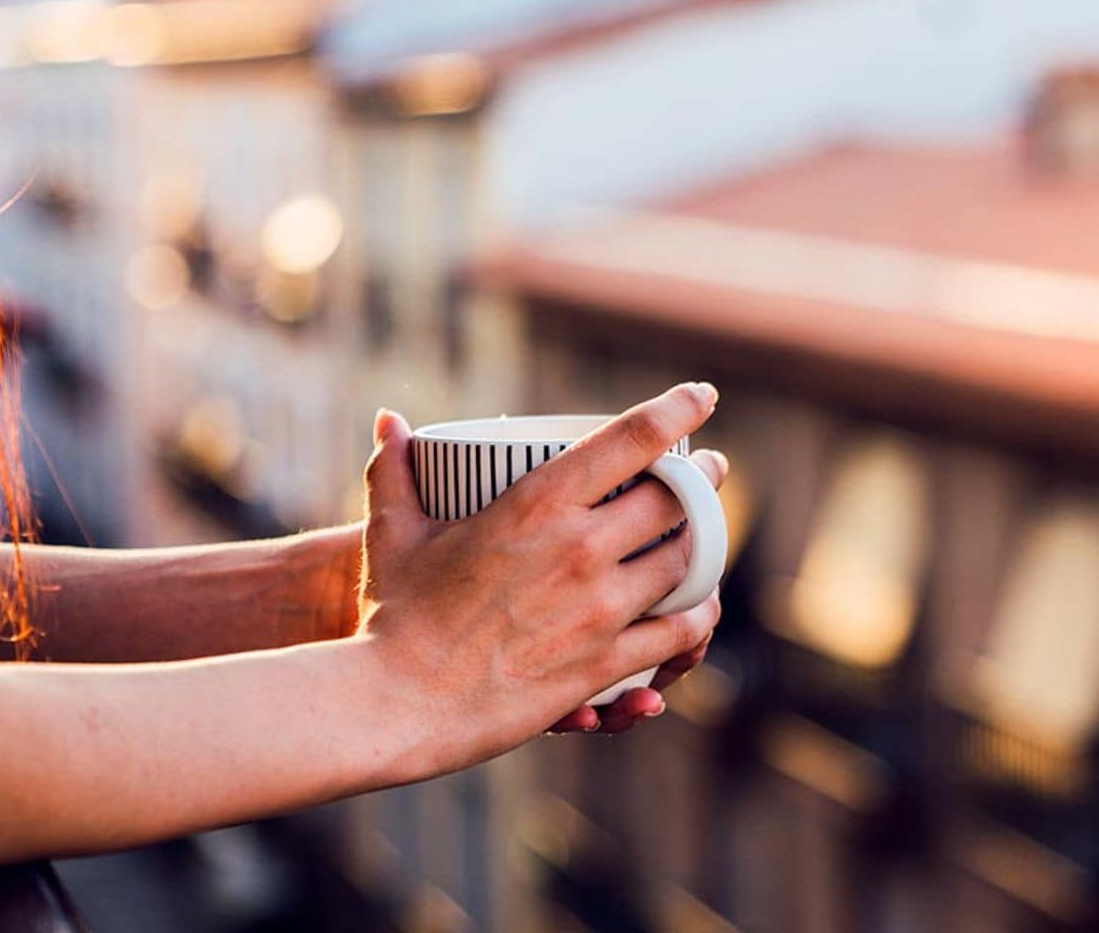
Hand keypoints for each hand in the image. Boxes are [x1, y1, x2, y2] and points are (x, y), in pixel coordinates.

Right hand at [355, 383, 726, 772]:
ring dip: (704, 545)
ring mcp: (599, 607)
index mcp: (538, 502)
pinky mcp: (606, 661)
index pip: (633, 437)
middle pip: (676, 497)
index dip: (678, 407)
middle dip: (702, 477)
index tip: (702, 395)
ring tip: (707, 536)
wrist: (395, 703)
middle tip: (709, 470)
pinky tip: (700, 608)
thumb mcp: (391, 532)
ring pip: (687, 562)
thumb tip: (389, 420)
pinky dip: (699, 616)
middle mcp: (580, 547)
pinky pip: (681, 631)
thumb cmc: (392, 614)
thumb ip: (392, 470)